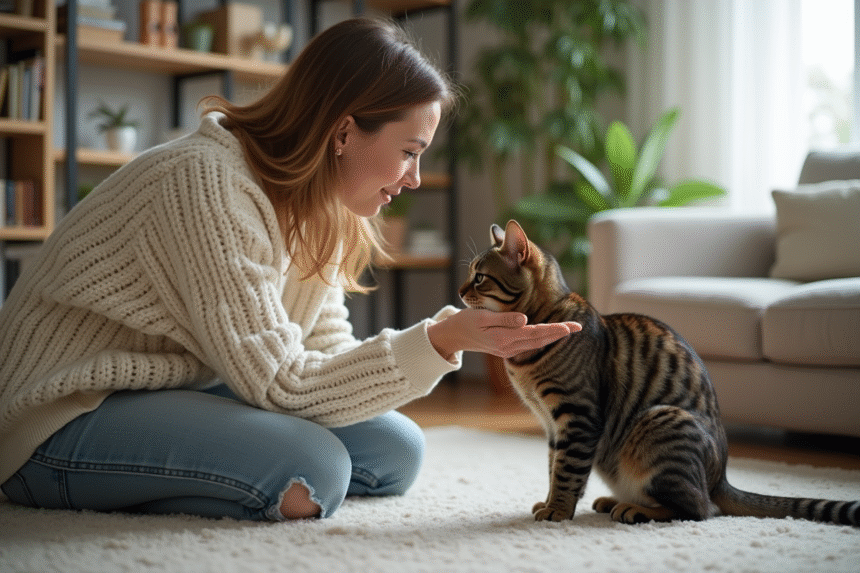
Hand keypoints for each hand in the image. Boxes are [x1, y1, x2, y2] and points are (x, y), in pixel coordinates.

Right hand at [427, 308, 581, 360]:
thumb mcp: (483, 317)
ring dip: (553, 336)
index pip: (535, 333)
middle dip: (560, 334)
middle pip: (540, 340)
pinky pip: (528, 344)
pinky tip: (550, 334)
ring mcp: (508, 350)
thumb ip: (505, 319)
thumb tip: (526, 320)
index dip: (554, 330)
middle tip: (578, 327)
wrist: (454, 336)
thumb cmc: (467, 321)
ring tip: (569, 329)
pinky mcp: (506, 348)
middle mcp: (509, 347)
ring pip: (536, 343)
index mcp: (504, 338)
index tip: (569, 327)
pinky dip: (542, 338)